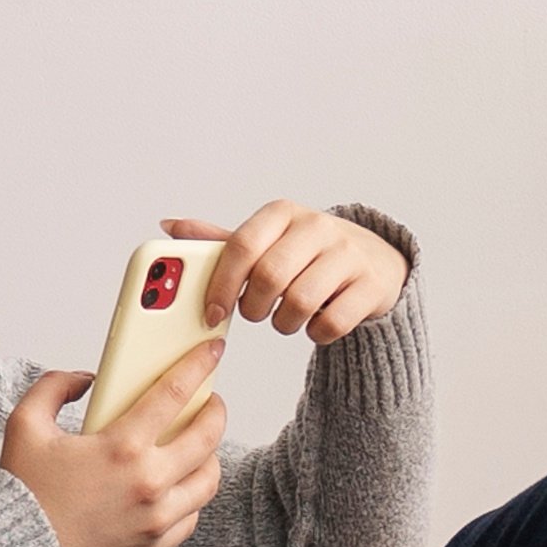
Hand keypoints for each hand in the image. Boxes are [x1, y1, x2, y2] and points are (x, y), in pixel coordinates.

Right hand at [3, 349, 221, 546]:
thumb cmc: (21, 494)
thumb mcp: (24, 426)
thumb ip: (53, 388)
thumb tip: (84, 379)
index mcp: (121, 448)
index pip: (176, 393)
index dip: (199, 364)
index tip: (211, 351)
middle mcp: (148, 483)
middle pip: (207, 437)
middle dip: (215, 411)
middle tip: (209, 400)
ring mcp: (155, 518)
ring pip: (208, 481)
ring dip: (210, 456)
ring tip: (198, 445)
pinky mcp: (152, 546)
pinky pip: (191, 518)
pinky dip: (192, 498)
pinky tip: (180, 486)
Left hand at [171, 203, 406, 348]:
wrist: (376, 261)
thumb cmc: (308, 252)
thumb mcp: (267, 240)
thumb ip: (222, 240)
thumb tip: (170, 227)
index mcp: (282, 213)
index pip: (242, 245)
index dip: (221, 283)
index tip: (211, 312)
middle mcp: (317, 227)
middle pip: (269, 276)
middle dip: (253, 307)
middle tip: (254, 313)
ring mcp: (348, 255)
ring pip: (300, 302)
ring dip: (283, 323)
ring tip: (284, 319)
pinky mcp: (371, 285)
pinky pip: (332, 322)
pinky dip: (316, 333)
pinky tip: (314, 324)